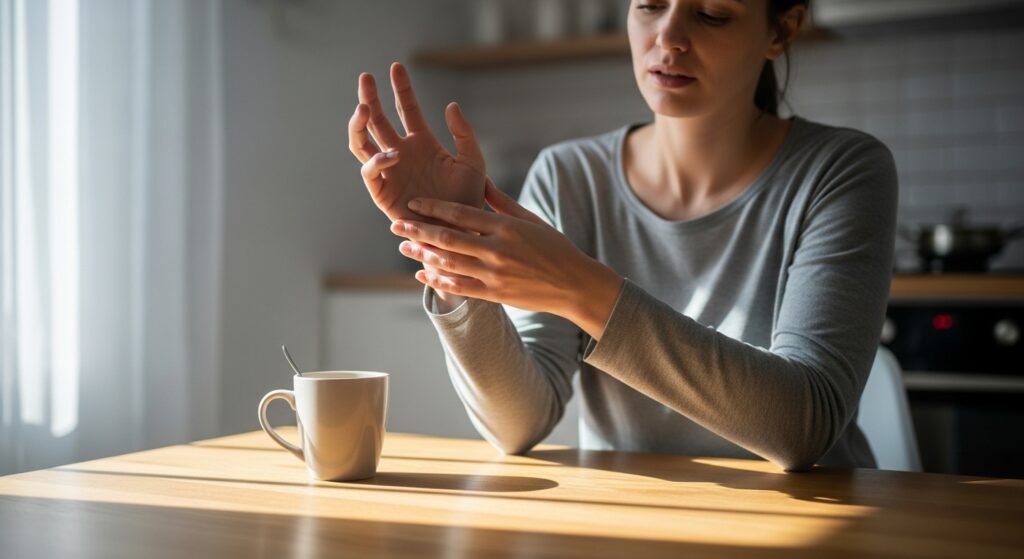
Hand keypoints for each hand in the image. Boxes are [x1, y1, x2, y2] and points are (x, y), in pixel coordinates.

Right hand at [348, 62, 485, 223]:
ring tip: (363, 108)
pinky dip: (377, 161)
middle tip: (365, 78)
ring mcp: (389, 172)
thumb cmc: (468, 200)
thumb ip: (464, 134)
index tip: (397, 67)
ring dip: (359, 124)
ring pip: (363, 143)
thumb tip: (450, 104)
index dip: (401, 88)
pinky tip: (393, 153)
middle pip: (377, 120)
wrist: (460, 232)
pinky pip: (370, 172)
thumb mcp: (473, 162)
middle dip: (369, 98)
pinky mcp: (382, 192)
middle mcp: (401, 154)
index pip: (406, 109)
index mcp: (422, 143)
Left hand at [389, 178, 624, 339]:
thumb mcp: (530, 218)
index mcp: (506, 227)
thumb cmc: (554, 247)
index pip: (461, 213)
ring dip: (424, 255)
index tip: (414, 203)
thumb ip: (501, 201)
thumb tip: (480, 178)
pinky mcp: (496, 294)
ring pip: (450, 263)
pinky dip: (439, 282)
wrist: (575, 285)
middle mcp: (498, 250)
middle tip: (396, 224)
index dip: (433, 208)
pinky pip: (461, 287)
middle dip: (419, 230)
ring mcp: (496, 274)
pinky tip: (423, 276)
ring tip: (404, 247)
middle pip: (449, 238)